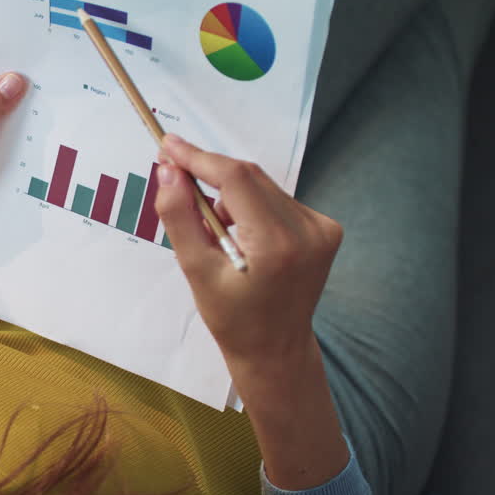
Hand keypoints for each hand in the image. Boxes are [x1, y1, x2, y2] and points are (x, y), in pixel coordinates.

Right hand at [156, 133, 348, 489]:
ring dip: (231, 195)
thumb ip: (179, 216)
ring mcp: (322, 229)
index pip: (235, 179)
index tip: (169, 144)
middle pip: (249, 177)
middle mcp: (307, 230)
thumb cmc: (231, 317)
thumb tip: (168, 169)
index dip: (199, 157)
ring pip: (262, 186)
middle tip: (177, 180)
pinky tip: (243, 237)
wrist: (276, 350)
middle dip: (210, 175)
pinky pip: (277, 200)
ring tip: (216, 233)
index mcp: (275, 244)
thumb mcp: (195, 270)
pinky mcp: (326, 229)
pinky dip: (252, 207)